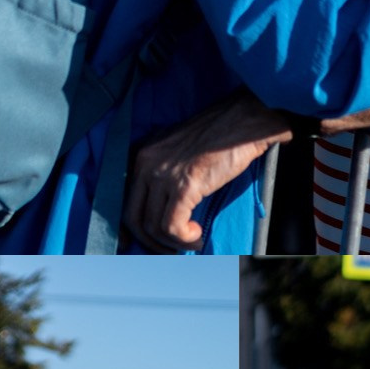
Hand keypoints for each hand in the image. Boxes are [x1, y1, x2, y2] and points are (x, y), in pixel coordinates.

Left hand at [124, 92, 294, 251]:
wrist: (245, 119)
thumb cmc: (220, 134)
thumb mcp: (180, 149)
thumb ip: (166, 172)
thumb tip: (165, 207)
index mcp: (143, 154)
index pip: (124, 199)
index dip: (130, 227)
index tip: (139, 242)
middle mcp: (146, 163)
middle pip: (134, 217)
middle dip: (151, 241)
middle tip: (170, 248)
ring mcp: (163, 174)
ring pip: (154, 225)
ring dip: (173, 242)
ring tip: (192, 240)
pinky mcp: (184, 186)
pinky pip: (172, 226)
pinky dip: (184, 239)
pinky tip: (198, 235)